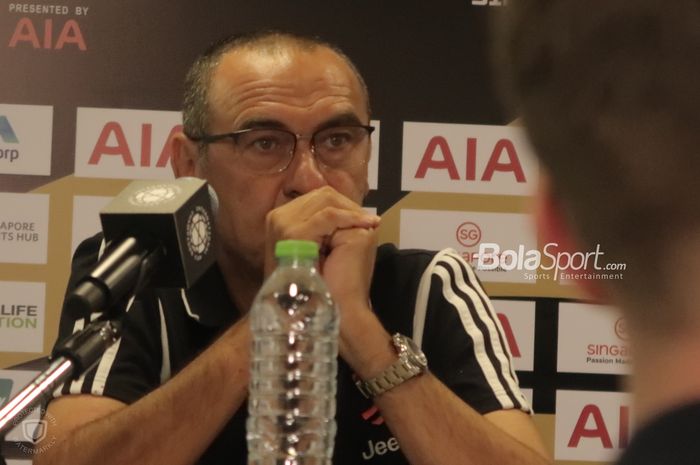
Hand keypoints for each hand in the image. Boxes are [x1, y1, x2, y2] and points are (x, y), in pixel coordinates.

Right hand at [264, 185, 379, 314]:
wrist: (316, 308)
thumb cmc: (324, 283)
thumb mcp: (323, 247)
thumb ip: (326, 225)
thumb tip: (349, 207)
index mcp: (281, 220)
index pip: (314, 198)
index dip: (340, 204)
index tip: (363, 216)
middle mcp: (277, 218)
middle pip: (320, 195)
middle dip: (347, 204)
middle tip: (368, 218)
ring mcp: (283, 224)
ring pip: (324, 201)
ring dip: (350, 211)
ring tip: (369, 222)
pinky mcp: (294, 234)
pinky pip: (328, 216)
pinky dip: (350, 217)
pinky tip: (367, 224)